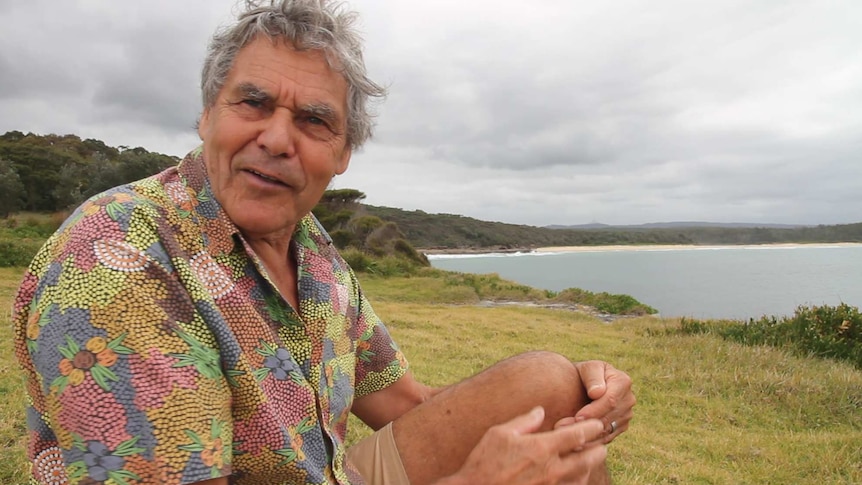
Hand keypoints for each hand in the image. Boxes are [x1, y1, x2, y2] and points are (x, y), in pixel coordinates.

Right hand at [444, 407, 606, 484]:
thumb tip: (540, 411)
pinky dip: (576, 481)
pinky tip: (572, 476)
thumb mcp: (499, 434)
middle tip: (600, 443)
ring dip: (588, 467)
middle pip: (589, 458)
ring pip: (583, 477)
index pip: (578, 434)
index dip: (592, 427)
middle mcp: (551, 469)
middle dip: (598, 449)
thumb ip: (524, 422)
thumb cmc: (483, 462)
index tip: (596, 423)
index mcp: (541, 448)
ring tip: (587, 460)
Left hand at [566, 361, 634, 442]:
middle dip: (587, 424)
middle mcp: (629, 399)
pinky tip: (574, 443)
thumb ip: (592, 377)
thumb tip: (597, 393)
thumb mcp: (587, 368)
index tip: (577, 417)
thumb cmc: (584, 373)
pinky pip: (607, 438)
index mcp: (623, 381)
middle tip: (565, 429)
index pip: (610, 400)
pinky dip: (591, 442)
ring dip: (587, 436)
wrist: (584, 385)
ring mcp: (626, 415)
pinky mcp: (620, 427)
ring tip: (567, 435)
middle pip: (609, 417)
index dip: (594, 411)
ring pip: (607, 430)